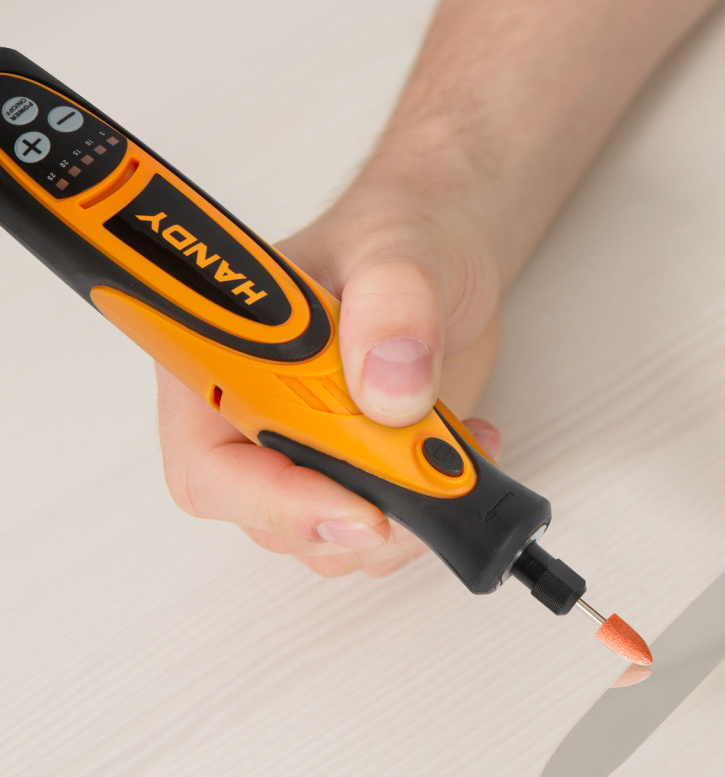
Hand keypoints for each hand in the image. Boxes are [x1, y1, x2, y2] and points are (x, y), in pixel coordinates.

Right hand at [157, 168, 503, 577]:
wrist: (448, 255)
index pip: (209, 466)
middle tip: (431, 473)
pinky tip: (464, 457)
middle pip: (271, 520)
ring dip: (402, 520)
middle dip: (358, 515)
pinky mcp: (355, 474)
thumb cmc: (401, 236)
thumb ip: (393, 306)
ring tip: (455, 452)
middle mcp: (252, 417)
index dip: (275, 502)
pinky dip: (428, 513)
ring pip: (329, 540)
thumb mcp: (401, 250)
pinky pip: (378, 534)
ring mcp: (304, 453)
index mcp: (222, 358)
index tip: (357, 507)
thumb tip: (387, 385)